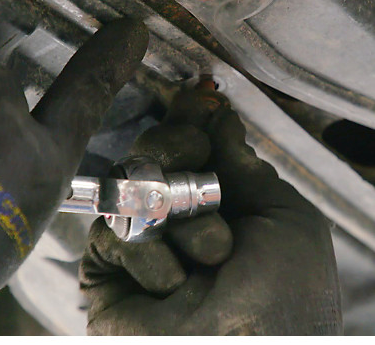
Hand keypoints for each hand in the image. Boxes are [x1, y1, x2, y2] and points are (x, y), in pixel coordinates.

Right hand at [80, 87, 341, 334]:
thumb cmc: (282, 297)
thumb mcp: (285, 219)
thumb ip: (247, 165)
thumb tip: (221, 113)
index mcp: (219, 200)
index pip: (193, 142)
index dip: (191, 118)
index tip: (198, 94)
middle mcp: (177, 214)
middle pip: (153, 150)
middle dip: (176, 149)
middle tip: (195, 170)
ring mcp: (141, 238)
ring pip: (132, 184)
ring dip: (180, 222)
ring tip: (209, 261)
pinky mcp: (107, 265)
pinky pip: (113, 230)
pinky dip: (151, 258)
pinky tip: (172, 288)